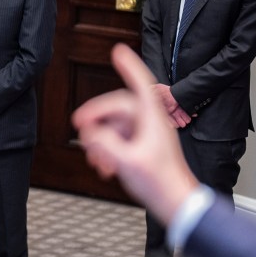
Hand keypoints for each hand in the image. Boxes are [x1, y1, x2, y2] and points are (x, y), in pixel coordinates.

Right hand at [71, 44, 198, 225]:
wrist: (177, 205)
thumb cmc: (162, 183)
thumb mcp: (128, 162)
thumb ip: (105, 143)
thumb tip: (90, 133)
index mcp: (152, 120)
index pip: (140, 85)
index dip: (129, 67)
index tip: (118, 51)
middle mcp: (150, 124)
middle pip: (118, 109)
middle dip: (97, 117)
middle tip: (78, 124)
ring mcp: (146, 137)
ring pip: (115, 127)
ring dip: (100, 140)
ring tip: (94, 157)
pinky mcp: (142, 150)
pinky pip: (118, 141)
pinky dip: (106, 150)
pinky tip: (103, 166)